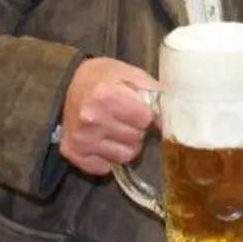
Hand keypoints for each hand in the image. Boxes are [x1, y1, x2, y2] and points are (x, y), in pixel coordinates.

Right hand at [58, 57, 159, 175]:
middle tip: (124, 117)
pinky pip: (106, 167)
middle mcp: (90, 119)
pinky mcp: (73, 153)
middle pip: (136, 138)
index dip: (145, 113)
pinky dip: (108, 156)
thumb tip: (170, 118)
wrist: (71, 84)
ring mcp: (80, 139)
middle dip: (136, 129)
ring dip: (125, 145)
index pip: (145, 119)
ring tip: (114, 128)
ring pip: (125, 156)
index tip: (137, 107)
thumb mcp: (132, 74)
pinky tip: (102, 139)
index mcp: (105, 95)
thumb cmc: (106, 78)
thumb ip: (154, 93)